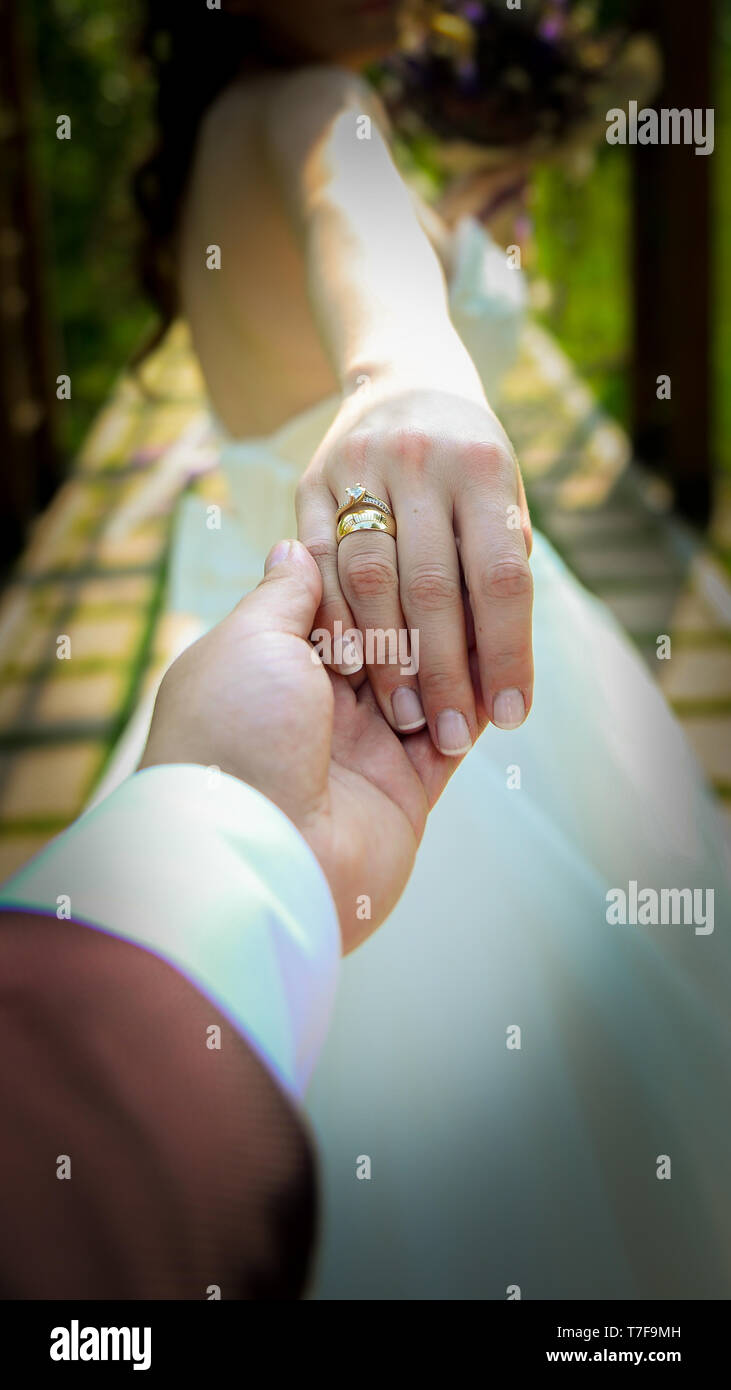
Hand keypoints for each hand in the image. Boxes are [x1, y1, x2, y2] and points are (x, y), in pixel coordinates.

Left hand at [140, 540, 486, 951]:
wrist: (256, 856)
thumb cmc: (235, 737)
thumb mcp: (249, 644)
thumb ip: (283, 596)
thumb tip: (291, 548)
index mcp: (267, 667)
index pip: (332, 605)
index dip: (371, 574)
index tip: (412, 538)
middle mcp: (312, 708)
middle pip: (383, 641)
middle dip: (420, 611)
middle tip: (462, 567)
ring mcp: (359, 752)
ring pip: (423, 686)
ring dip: (454, 655)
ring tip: (492, 606)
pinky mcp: (402, 794)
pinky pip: (449, 741)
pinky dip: (473, 709)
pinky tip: (499, 668)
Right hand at [296, 367, 533, 756]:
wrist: (403, 381)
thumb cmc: (467, 468)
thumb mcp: (500, 500)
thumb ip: (498, 572)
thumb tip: (498, 676)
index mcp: (484, 467)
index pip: (500, 577)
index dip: (506, 653)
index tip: (510, 717)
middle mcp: (423, 462)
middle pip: (432, 586)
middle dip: (442, 672)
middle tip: (450, 734)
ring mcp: (360, 468)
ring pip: (369, 580)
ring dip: (387, 659)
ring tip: (404, 717)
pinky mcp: (310, 482)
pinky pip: (317, 566)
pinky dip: (334, 623)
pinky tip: (351, 671)